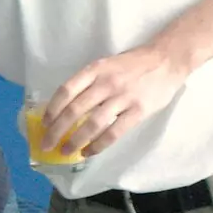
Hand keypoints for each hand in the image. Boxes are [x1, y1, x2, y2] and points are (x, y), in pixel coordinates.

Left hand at [41, 44, 188, 156]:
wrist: (167, 59)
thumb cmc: (132, 65)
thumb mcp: (105, 65)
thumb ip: (87, 82)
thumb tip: (64, 107)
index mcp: (95, 70)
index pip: (66, 90)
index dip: (51, 109)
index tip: (44, 124)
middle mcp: (106, 83)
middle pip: (74, 110)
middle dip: (56, 130)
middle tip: (47, 144)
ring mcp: (123, 97)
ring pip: (92, 124)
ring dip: (75, 140)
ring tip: (65, 151)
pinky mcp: (139, 111)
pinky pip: (114, 132)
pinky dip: (98, 145)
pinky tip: (88, 152)